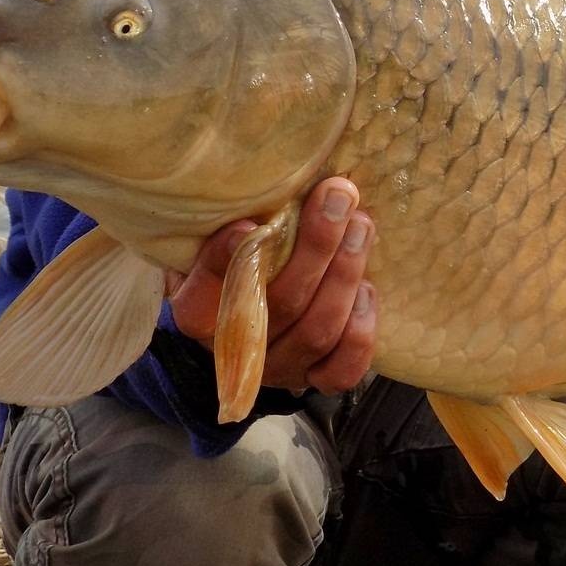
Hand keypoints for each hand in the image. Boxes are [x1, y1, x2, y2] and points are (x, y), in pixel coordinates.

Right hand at [166, 177, 376, 395]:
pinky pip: (340, 371)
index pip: (204, 291)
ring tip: (361, 227)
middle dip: (316, 247)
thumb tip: (264, 187)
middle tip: (338, 197)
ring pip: (316, 331)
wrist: (246, 310)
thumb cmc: (234, 259)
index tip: (248, 224)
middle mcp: (235, 347)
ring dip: (344, 275)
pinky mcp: (312, 378)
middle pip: (279, 304)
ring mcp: (278, 367)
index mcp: (198, 312)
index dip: (225, 259)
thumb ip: (229, 222)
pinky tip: (367, 290)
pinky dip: (359, 332)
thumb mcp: (216, 236)